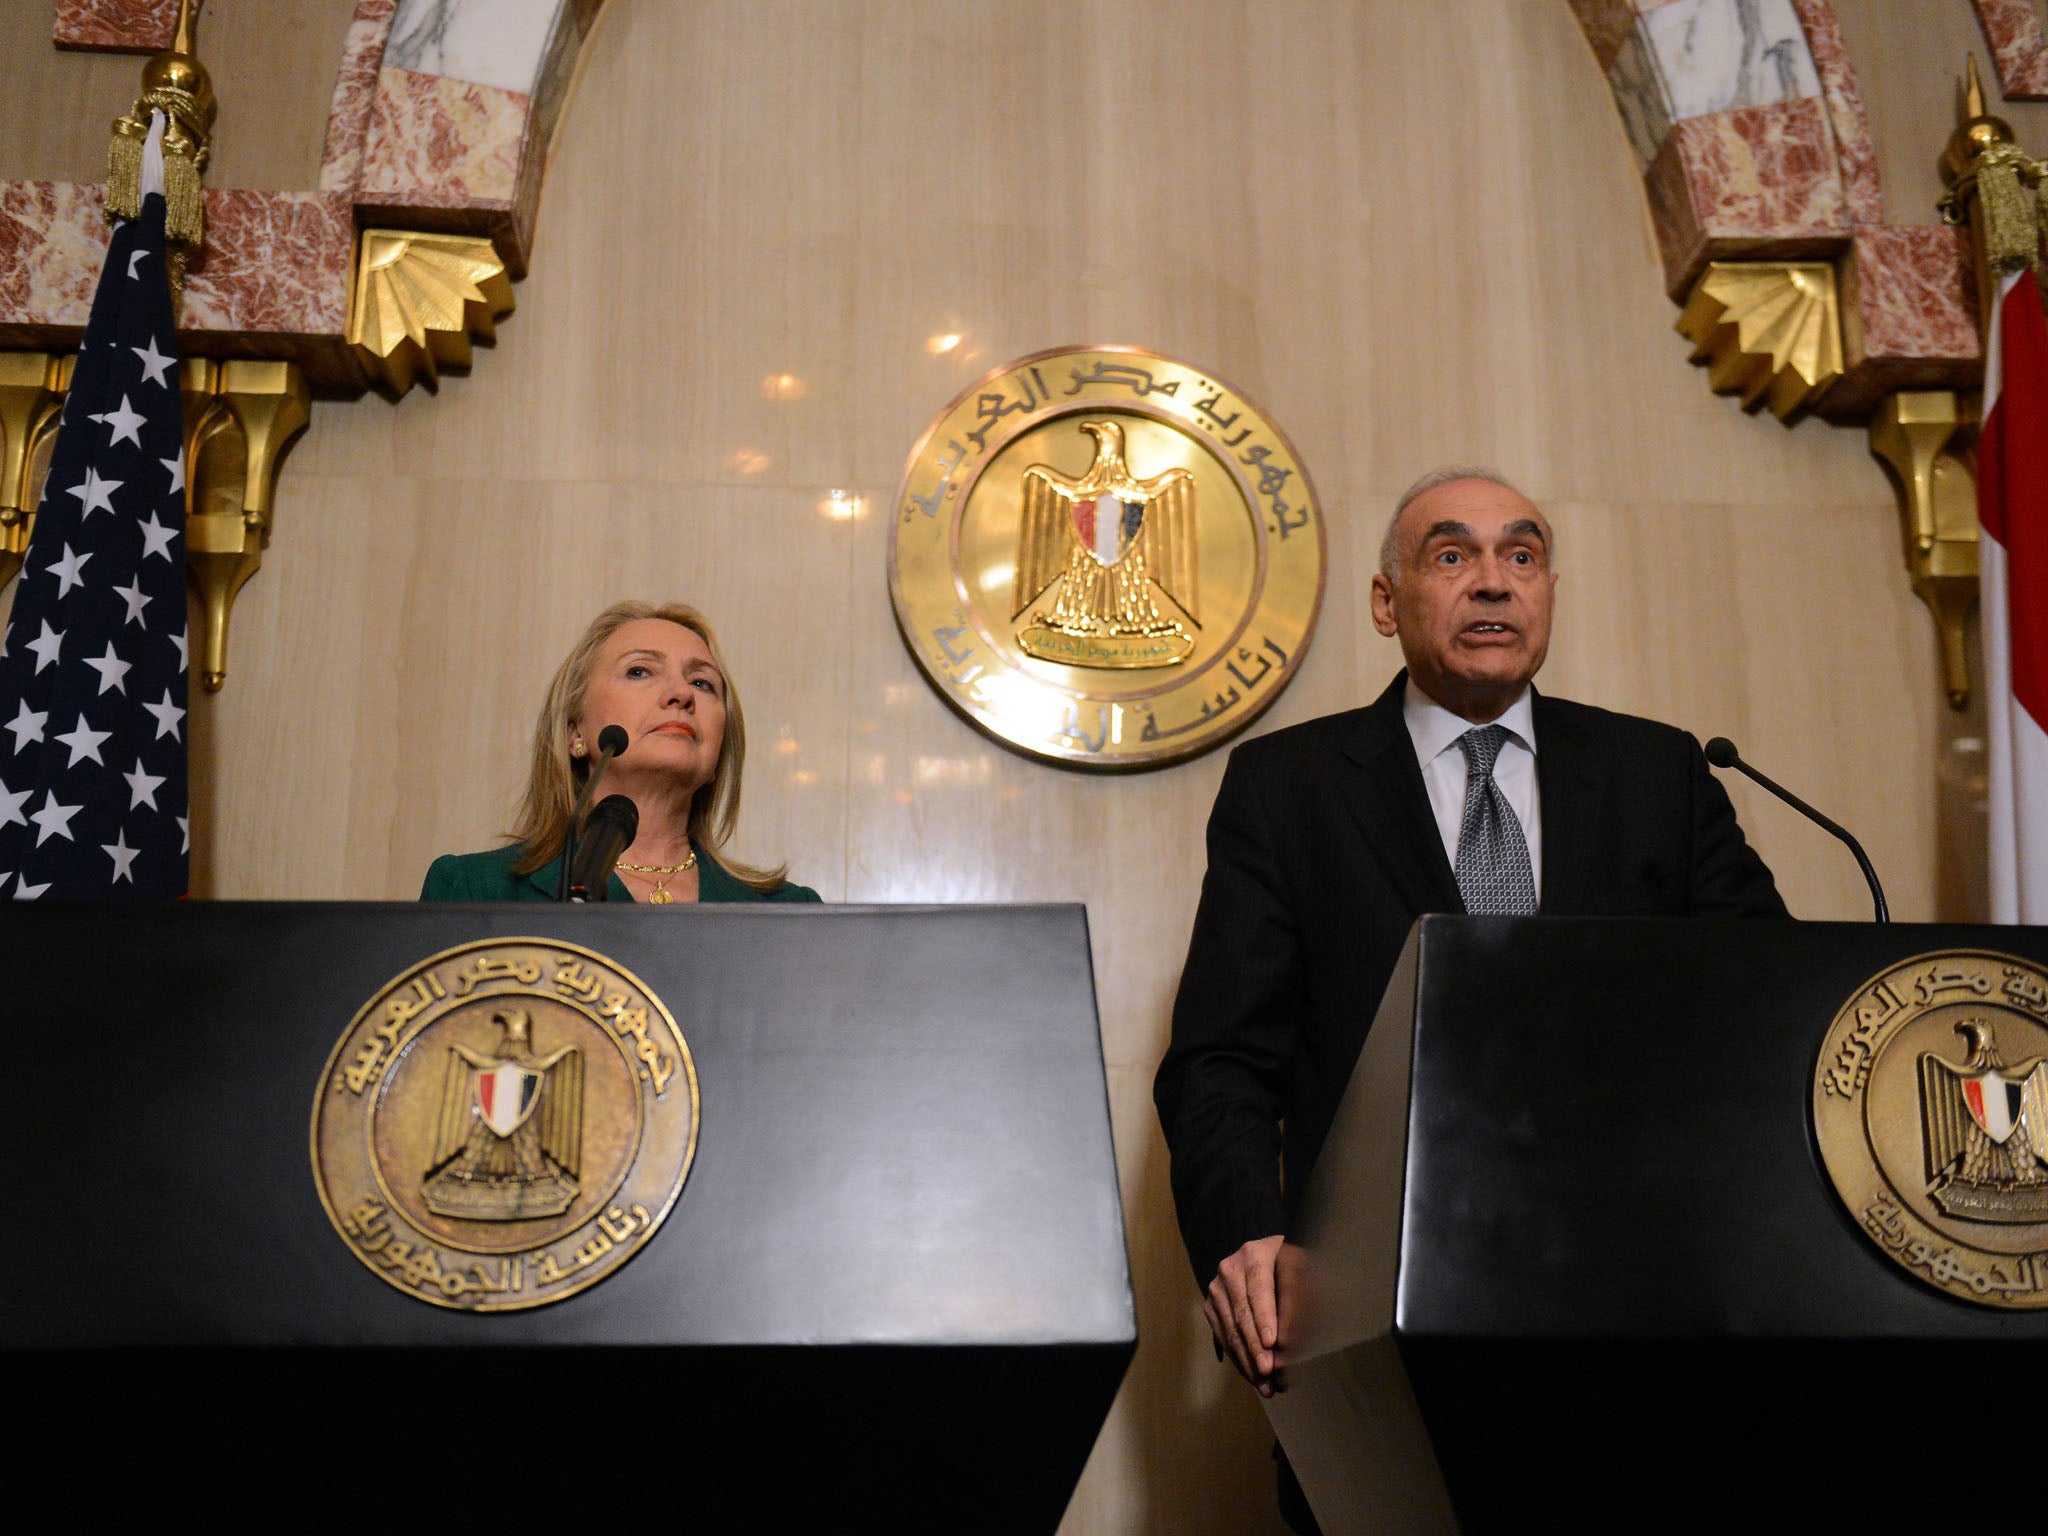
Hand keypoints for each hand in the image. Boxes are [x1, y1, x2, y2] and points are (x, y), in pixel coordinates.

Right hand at [1204, 1233, 1285, 1396]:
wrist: (1271, 1259)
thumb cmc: (1294, 1267)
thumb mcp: (1304, 1273)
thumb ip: (1300, 1299)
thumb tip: (1290, 1342)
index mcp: (1254, 1254)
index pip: (1259, 1289)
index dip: (1264, 1317)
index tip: (1272, 1343)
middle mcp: (1229, 1269)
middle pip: (1242, 1313)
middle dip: (1256, 1347)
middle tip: (1269, 1373)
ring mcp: (1216, 1288)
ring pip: (1230, 1330)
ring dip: (1247, 1361)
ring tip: (1265, 1386)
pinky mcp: (1211, 1306)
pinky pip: (1223, 1337)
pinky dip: (1239, 1360)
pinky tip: (1253, 1377)